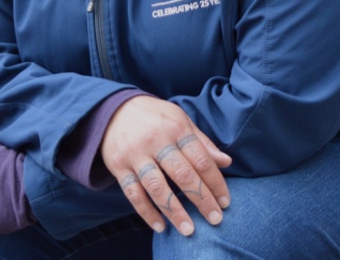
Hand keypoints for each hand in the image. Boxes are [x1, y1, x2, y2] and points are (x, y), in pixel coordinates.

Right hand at [101, 96, 232, 235]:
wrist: (112, 109)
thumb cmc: (155, 118)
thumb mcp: (180, 121)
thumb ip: (202, 143)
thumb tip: (226, 162)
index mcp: (176, 128)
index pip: (201, 159)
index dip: (215, 182)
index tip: (225, 202)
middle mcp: (157, 141)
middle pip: (183, 174)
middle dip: (201, 199)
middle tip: (216, 219)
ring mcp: (136, 154)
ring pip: (157, 187)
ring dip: (174, 211)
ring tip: (189, 230)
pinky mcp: (118, 166)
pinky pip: (133, 193)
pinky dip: (146, 212)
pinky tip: (160, 226)